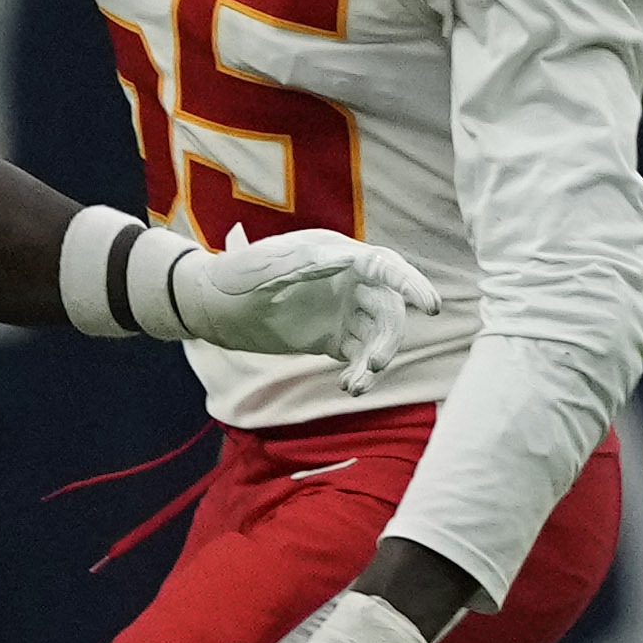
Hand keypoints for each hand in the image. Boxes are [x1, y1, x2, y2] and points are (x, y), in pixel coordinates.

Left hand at [167, 226, 439, 393]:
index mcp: (341, 255)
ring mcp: (345, 311)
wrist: (212, 304)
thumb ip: (307, 261)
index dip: (412, 285)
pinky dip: (360, 371)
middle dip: (389, 337)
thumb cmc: (237, 273)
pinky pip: (359, 355)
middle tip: (375, 365)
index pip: (388, 268)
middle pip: (389, 309)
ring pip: (378, 336)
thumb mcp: (268, 262)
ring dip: (376, 360)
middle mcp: (351, 282)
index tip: (430, 306)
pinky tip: (350, 387)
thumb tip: (348, 258)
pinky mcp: (334, 338)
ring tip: (357, 385)